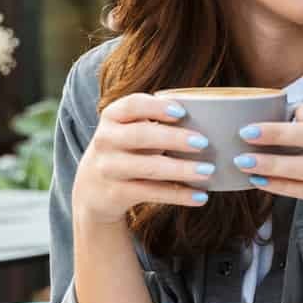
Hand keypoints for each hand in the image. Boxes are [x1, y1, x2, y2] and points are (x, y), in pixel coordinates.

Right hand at [70, 94, 212, 224]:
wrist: (92, 188)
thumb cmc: (126, 149)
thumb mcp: (131, 129)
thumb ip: (156, 121)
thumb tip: (209, 118)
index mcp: (113, 117)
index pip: (132, 105)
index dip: (156, 107)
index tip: (182, 112)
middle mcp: (106, 140)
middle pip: (141, 136)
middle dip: (174, 139)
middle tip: (204, 143)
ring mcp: (108, 168)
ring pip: (148, 168)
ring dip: (181, 169)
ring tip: (208, 171)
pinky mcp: (115, 193)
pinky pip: (151, 193)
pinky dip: (178, 195)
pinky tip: (201, 196)